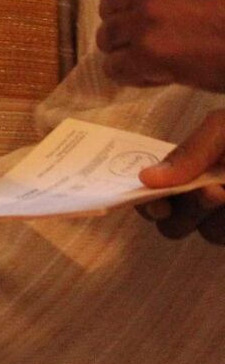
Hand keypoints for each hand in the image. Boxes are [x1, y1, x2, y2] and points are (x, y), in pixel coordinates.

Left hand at [26, 0, 224, 90]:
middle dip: (131, 20)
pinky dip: (135, 75)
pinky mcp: (149, 51)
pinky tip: (166, 72)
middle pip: (109, 4)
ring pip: (109, 37)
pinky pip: (117, 67)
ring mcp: (147, 14)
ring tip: (175, 50)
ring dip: (132, 48)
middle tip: (173, 30)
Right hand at [136, 109, 224, 242]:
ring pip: (207, 233)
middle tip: (213, 191)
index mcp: (192, 170)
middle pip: (174, 223)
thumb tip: (145, 178)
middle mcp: (205, 196)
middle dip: (190, 208)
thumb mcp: (223, 130)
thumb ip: (189, 153)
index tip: (157, 204)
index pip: (154, 194)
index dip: (148, 203)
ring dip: (218, 216)